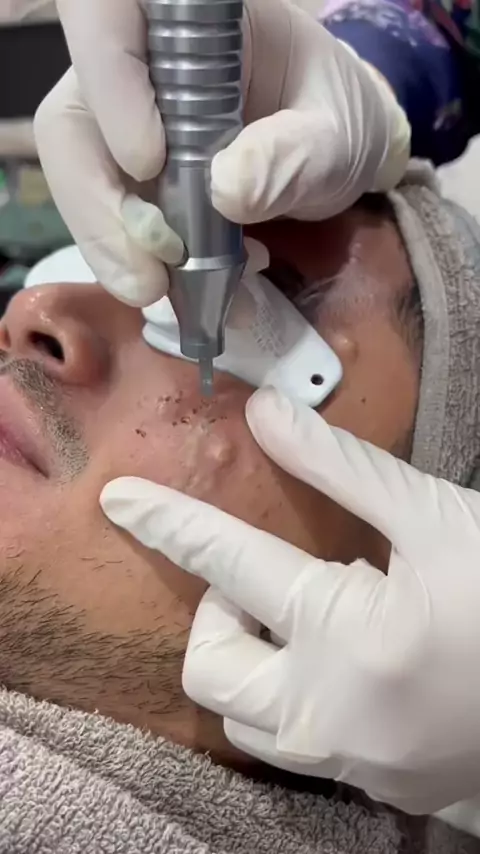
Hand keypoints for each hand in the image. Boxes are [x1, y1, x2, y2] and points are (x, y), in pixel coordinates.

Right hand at [34, 0, 409, 305]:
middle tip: (148, 271)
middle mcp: (141, 65)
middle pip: (73, 119)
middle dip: (98, 202)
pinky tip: (177, 285)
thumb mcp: (335, 136)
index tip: (150, 162)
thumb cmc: (338, 121)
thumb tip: (225, 191)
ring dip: (108, 244)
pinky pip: (104, 217)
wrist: (335, 153)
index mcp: (191, 19)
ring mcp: (127, 124)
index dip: (111, 85)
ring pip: (78, 175)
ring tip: (157, 290)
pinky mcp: (130, 178)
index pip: (107, 18)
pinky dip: (130, 260)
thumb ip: (292, 156)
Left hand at [101, 387, 479, 813]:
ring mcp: (353, 761)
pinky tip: (340, 667)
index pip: (227, 563)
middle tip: (265, 581)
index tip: (121, 499)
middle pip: (210, 665)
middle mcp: (333, 713)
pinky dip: (292, 699)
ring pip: (243, 720)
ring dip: (249, 661)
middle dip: (216, 612)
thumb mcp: (436, 518)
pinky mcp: (377, 787)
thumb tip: (268, 413)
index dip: (168, 522)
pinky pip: (296, 746)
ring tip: (301, 622)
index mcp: (348, 635)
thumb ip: (343, 467)